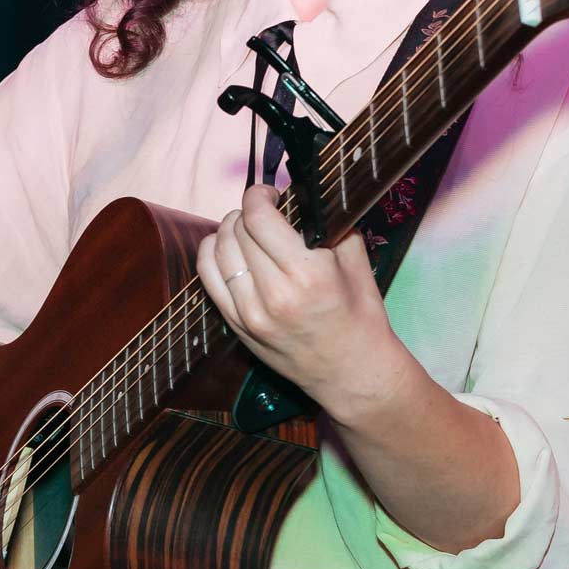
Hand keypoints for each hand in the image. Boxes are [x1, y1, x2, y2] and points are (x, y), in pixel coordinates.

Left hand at [194, 185, 405, 420]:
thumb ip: (330, 227)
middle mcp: (273, 295)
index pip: (259, 218)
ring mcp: (249, 314)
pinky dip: (213, 254)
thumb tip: (305, 198)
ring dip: (229, 230)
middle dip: (248, 212)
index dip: (259, 195)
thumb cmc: (360, 319)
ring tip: (247, 229)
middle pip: (237, 231)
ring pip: (217, 250)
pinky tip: (228, 249)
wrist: (352, 375)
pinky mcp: (236, 327)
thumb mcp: (356, 265)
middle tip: (265, 213)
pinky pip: (207, 278)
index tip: (270, 194)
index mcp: (307, 275)